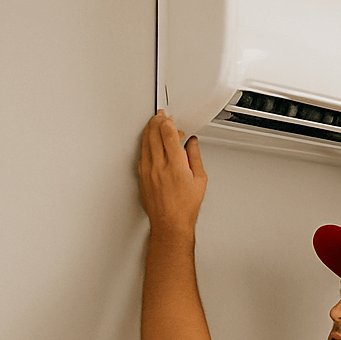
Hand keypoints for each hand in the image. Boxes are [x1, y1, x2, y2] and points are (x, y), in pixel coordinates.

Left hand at [138, 111, 206, 234]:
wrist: (170, 223)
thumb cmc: (185, 207)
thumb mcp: (199, 180)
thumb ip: (195, 157)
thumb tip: (191, 143)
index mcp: (176, 166)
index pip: (168, 136)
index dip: (168, 123)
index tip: (169, 119)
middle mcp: (159, 166)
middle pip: (154, 135)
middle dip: (157, 122)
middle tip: (160, 117)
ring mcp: (148, 170)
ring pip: (145, 142)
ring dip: (149, 130)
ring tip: (153, 124)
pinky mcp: (141, 176)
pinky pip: (141, 153)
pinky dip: (145, 143)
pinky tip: (148, 141)